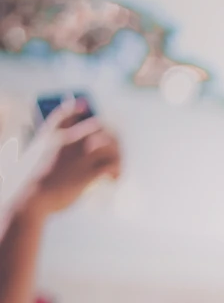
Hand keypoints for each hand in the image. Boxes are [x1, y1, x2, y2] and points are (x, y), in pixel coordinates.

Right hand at [14, 101, 120, 217]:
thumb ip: (45, 154)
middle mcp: (67, 142)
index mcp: (49, 137)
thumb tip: (53, 160)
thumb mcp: (32, 161)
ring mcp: (78, 156)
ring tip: (115, 170)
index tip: (85, 105)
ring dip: (118, 156)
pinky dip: (117, 172)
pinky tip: (112, 180)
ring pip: (109, 144)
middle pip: (97, 127)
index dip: (75, 108)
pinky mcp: (87, 172)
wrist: (28, 197)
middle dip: (110, 137)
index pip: (64, 114)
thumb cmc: (27, 184)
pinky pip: (111, 165)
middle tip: (113, 153)